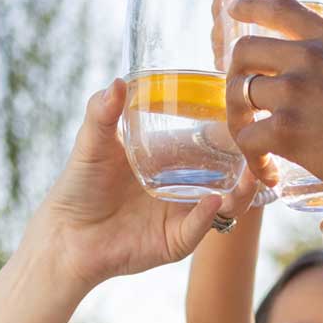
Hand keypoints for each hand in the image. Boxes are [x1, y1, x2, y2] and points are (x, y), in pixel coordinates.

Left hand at [25, 82, 251, 288]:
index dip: (229, 129)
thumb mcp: (91, 144)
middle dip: (247, 160)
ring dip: (240, 191)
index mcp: (170, 157)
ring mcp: (181, 213)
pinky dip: (207, 216)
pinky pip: (198, 229)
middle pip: (227, 171)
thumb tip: (117, 81)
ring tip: (247, 177)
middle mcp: (183, 184)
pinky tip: (214, 201)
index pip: (210, 140)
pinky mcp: (174, 241)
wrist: (64, 234)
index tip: (245, 113)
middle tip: (258, 145)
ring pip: (225, 202)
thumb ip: (102, 113)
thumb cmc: (79, 186)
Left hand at [221, 0, 322, 212]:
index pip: (281, 8)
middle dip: (235, 75)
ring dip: (239, 120)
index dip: (252, 6)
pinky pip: (246, 139)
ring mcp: (294, 92)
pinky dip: (252, 158)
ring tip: (255, 143)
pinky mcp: (285, 129)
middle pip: (244, 50)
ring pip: (237, 94)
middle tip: (242, 101)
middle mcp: (310, 57)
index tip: (235, 9)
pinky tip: (269, 173)